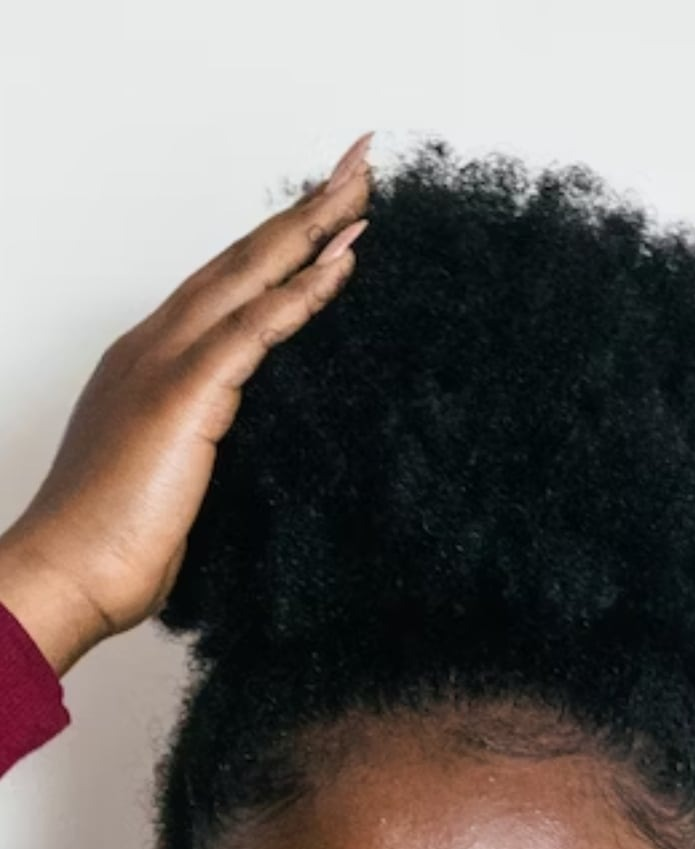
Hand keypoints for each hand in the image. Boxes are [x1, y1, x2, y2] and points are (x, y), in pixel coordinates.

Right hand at [0, 131, 372, 674]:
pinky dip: (303, 289)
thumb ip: (207, 451)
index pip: (225, 290)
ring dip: (311, 224)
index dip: (276, 249)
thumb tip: (241, 457)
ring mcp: (166, 363)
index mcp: (151, 368)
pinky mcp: (184, 393)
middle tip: (359, 161)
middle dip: (304, 208)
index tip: (328, 217)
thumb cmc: (113, 548)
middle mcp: (154, 348)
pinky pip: (256, 325)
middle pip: (241, 260)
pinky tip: (345, 256)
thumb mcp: (176, 486)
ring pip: (250, 273)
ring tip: (363, 183)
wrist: (67, 577)